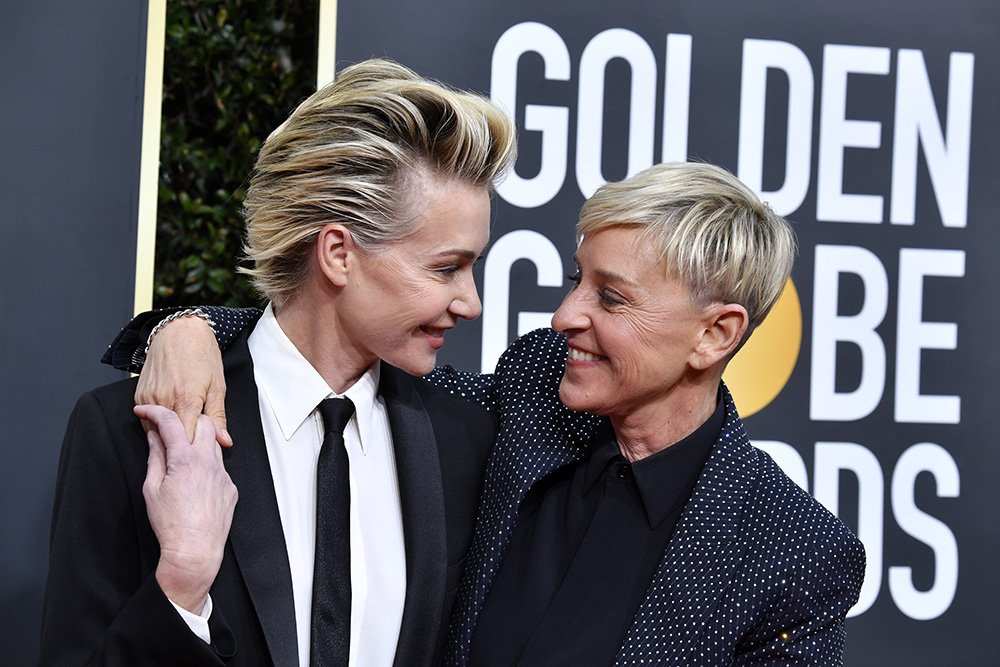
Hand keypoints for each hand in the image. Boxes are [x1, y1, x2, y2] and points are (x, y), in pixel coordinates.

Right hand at [135, 315, 231, 446]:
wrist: (179, 332)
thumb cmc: (201, 355)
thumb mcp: (217, 386)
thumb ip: (218, 417)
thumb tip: (224, 441)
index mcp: (186, 399)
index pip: (186, 439)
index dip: (195, 449)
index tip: (202, 455)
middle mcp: (163, 399)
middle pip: (170, 437)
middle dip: (182, 445)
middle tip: (195, 448)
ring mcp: (148, 397)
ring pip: (155, 431)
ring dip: (168, 435)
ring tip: (183, 433)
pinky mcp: (139, 395)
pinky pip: (146, 420)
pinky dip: (158, 425)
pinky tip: (171, 422)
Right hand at [137, 404, 237, 613]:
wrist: (195, 551)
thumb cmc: (171, 524)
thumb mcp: (152, 488)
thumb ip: (155, 458)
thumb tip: (154, 438)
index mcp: (186, 460)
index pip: (170, 422)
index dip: (154, 411)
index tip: (143, 410)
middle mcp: (209, 462)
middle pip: (203, 422)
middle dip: (185, 418)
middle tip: (168, 428)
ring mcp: (223, 474)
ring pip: (214, 443)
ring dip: (198, 441)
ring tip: (180, 455)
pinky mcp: (230, 487)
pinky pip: (219, 467)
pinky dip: (206, 465)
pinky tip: (194, 480)